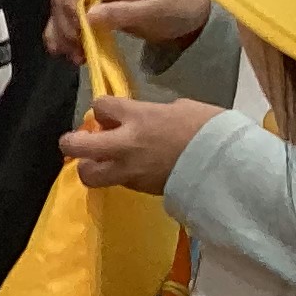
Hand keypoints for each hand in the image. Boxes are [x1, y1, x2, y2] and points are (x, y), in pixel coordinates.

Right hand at [47, 0, 211, 63]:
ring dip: (61, 35)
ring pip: (62, 13)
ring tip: (74, 56)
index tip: (77, 28)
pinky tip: (74, 54)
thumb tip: (89, 16)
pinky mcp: (97, 16)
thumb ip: (123, 12)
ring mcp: (97, 1)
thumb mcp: (154, 11)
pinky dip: (66, 40)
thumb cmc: (177, 8)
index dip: (70, 2)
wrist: (190, 17)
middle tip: (76, 48)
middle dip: (64, 25)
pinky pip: (71, 25)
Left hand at [60, 95, 217, 194]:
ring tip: (98, 163)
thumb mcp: (181, 108)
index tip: (108, 112)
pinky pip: (116, 182)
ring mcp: (129, 169)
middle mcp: (125, 144)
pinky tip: (128, 170)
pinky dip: (116, 176)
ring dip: (89, 167)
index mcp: (138, 116)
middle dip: (71, 142)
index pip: (100, 107)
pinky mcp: (139, 189)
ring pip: (89, 174)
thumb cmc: (209, 128)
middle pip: (78, 145)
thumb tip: (145, 117)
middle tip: (75, 142)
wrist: (225, 164)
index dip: (102, 109)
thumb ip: (154, 112)